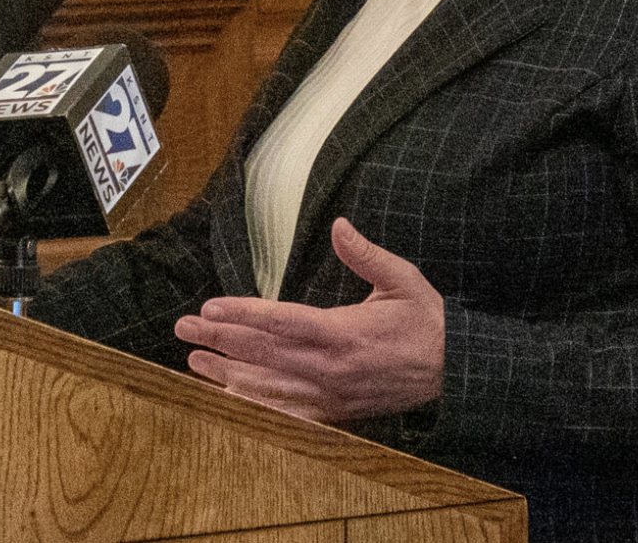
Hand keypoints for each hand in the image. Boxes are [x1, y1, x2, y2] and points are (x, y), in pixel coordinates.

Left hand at [173, 217, 444, 422]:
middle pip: (263, 354)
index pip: (281, 322)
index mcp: (343, 332)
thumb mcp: (402, 280)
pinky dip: (255, 405)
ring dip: (227, 372)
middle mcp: (330, 368)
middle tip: (184, 327)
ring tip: (194, 359)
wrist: (454, 372)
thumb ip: (365, 254)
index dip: (242, 315)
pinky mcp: (334, 411)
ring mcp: (330, 394)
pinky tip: (230, 396)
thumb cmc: (427, 321)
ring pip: (267, 386)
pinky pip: (286, 412)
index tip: (210, 306)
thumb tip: (339, 225)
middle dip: (220, 339)